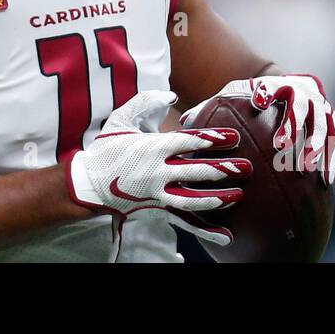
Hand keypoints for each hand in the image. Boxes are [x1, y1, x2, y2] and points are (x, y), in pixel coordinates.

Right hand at [66, 90, 251, 245]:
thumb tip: (171, 96)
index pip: (187, 142)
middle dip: (223, 169)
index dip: (211, 139)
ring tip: (239, 196)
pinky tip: (226, 237)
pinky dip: (206, 230)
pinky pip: (184, 221)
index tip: (232, 136)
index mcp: (151, 147)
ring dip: (218, 199)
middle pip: (195, 171)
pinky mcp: (157, 209)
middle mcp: (157, 172)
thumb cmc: (107, 148)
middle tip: (246, 167)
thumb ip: (145, 102)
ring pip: (192, 198)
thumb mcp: (121, 119)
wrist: (88, 182)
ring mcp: (157, 194)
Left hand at [181, 74, 334, 189]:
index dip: (266, 90)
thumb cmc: (254, 97)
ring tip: (315, 175)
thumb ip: (213, 107)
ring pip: (325, 128)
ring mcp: (322, 109)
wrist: (289, 88)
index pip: (273, 84)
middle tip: (283, 147)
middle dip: (294, 126)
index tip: (257, 100)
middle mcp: (305, 93)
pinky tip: (332, 187)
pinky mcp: (332, 126)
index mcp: (279, 84)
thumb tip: (184, 123)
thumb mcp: (235, 96)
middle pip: (302, 108)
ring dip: (320, 150)